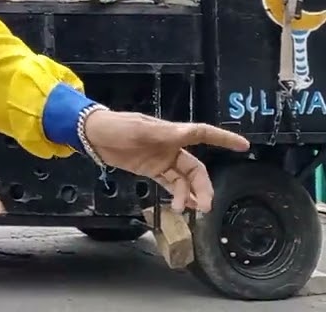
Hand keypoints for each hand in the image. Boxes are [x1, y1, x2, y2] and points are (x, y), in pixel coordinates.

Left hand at [84, 109, 250, 212]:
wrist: (92, 135)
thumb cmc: (117, 126)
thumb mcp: (140, 129)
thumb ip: (164, 134)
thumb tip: (189, 132)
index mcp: (172, 133)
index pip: (203, 134)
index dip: (223, 139)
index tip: (244, 146)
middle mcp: (171, 147)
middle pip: (196, 169)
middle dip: (203, 187)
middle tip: (205, 206)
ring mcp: (162, 160)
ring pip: (185, 180)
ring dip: (189, 195)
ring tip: (186, 210)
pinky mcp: (151, 170)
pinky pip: (170, 184)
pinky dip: (178, 195)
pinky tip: (181, 207)